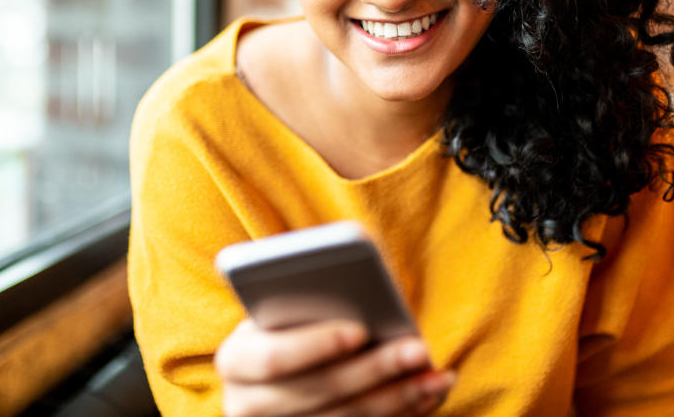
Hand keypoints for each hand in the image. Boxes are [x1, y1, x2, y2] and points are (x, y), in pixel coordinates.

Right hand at [215, 318, 455, 416]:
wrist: (276, 375)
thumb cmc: (288, 325)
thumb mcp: (285, 308)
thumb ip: (307, 295)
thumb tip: (358, 270)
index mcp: (236, 360)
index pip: (273, 358)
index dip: (315, 345)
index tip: (360, 329)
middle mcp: (246, 406)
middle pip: (318, 392)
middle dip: (374, 370)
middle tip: (418, 348)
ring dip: (399, 397)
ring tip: (437, 373)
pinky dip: (400, 413)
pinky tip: (429, 392)